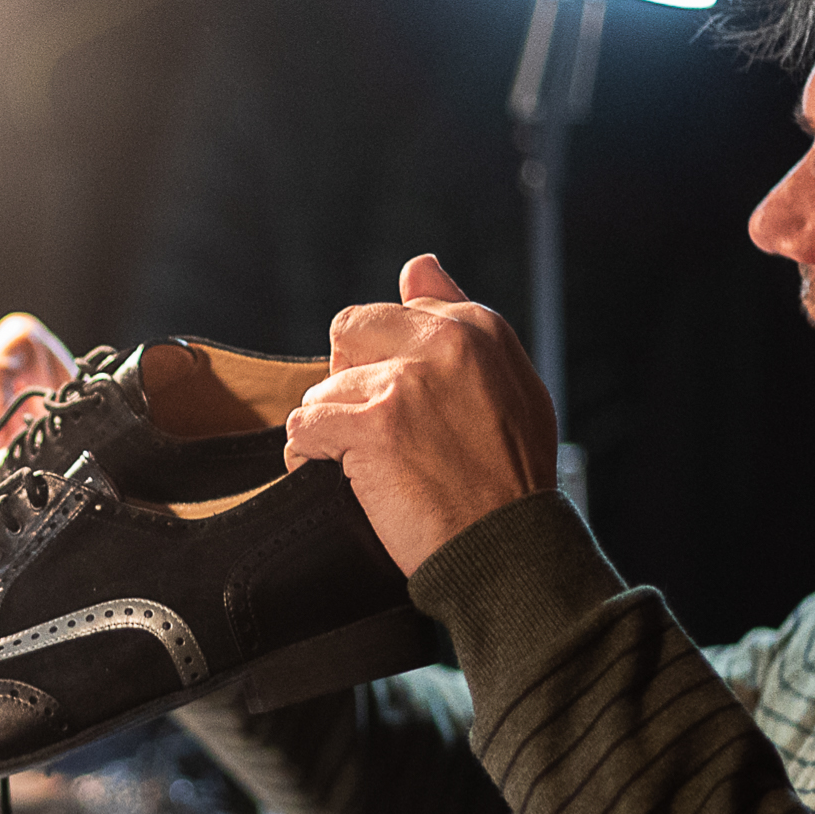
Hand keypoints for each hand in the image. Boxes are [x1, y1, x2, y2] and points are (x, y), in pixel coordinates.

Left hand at [284, 254, 560, 574]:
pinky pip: (303, 427)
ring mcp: (406, 381)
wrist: (509, 548)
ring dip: (333, 429)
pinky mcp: (372, 425)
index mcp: (478, 327)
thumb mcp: (510, 385)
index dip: (385, 359)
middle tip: (375, 428)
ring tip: (369, 466)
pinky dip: (307, 456)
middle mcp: (444, 342)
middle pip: (349, 333)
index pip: (397, 310)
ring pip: (324, 388)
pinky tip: (334, 476)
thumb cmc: (511, 479)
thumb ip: (459, 319)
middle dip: (348, 379)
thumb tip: (417, 266)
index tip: (403, 403)